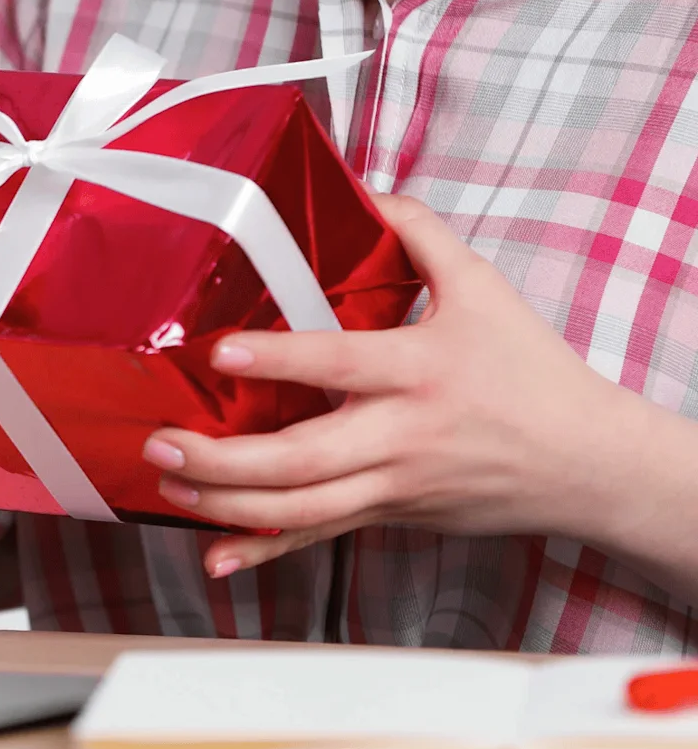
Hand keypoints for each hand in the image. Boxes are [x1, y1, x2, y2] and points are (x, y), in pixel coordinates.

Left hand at [141, 194, 651, 578]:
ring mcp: (391, 484)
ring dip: (227, 503)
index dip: (278, 359)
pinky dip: (265, 552)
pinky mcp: (389, 514)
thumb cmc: (532, 372)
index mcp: (419, 371)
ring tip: (167, 484)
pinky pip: (320, 539)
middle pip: (302, 458)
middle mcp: (400, 436)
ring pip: (300, 508)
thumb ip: (422, 235)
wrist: (586, 464)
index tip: (221, 351)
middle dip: (224, 459)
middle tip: (162, 441)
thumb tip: (364, 190)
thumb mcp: (483, 289)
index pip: (338, 363)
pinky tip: (216, 558)